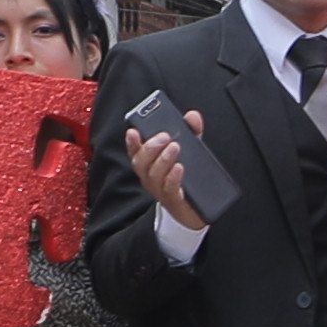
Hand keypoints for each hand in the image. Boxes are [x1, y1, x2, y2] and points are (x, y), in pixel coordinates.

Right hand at [129, 115, 206, 230]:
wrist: (195, 209)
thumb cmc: (187, 176)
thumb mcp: (190, 150)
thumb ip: (191, 132)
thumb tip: (192, 116)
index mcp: (150, 164)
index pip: (135, 152)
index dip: (131, 142)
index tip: (133, 131)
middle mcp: (150, 177)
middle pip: (141, 163)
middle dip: (150, 148)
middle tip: (164, 136)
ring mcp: (160, 190)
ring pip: (153, 175)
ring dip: (163, 159)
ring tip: (175, 147)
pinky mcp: (174, 200)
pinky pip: (169, 189)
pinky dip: (173, 177)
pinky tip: (179, 167)